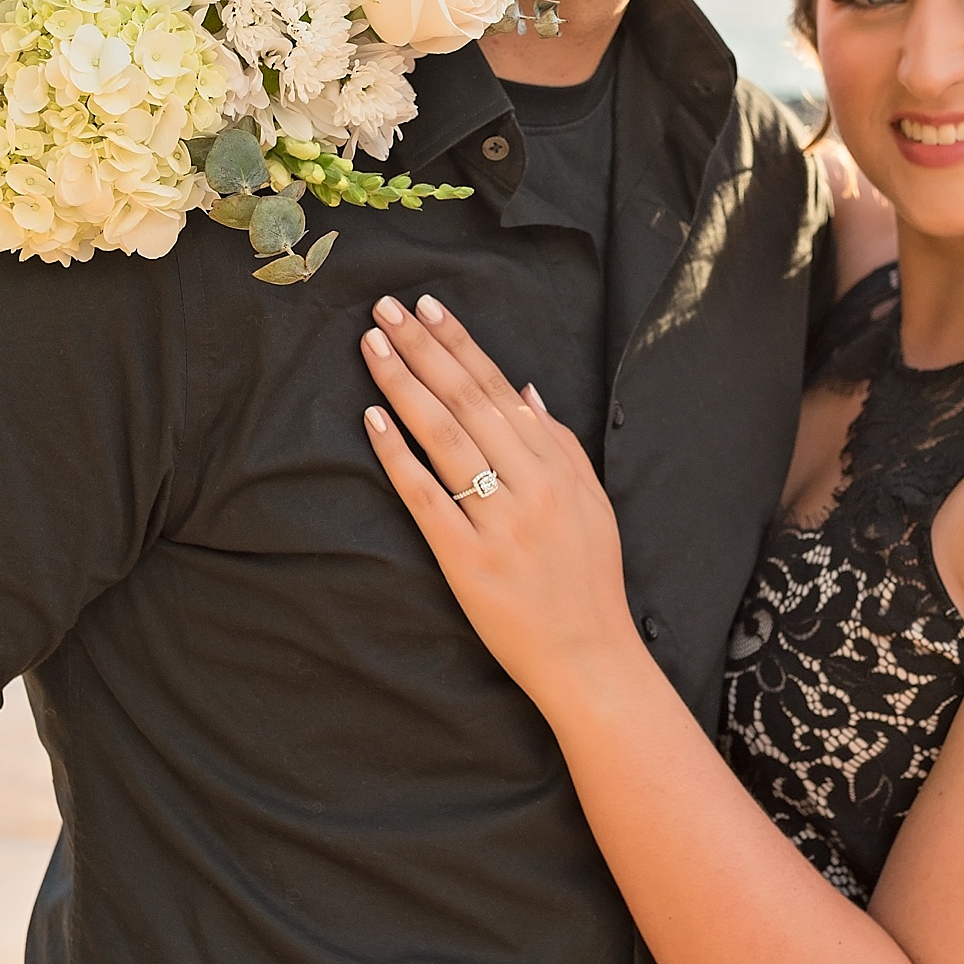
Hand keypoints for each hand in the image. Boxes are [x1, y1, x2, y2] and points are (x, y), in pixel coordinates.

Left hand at [359, 293, 639, 709]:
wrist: (589, 655)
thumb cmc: (588, 579)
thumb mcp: (591, 502)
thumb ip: (559, 444)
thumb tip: (526, 391)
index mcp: (557, 466)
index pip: (500, 390)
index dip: (461, 345)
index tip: (429, 308)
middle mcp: (530, 485)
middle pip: (466, 402)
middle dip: (423, 349)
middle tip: (385, 310)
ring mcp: (497, 522)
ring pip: (443, 437)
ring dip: (404, 385)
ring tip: (373, 347)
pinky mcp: (466, 560)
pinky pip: (426, 496)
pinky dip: (398, 455)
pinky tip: (372, 420)